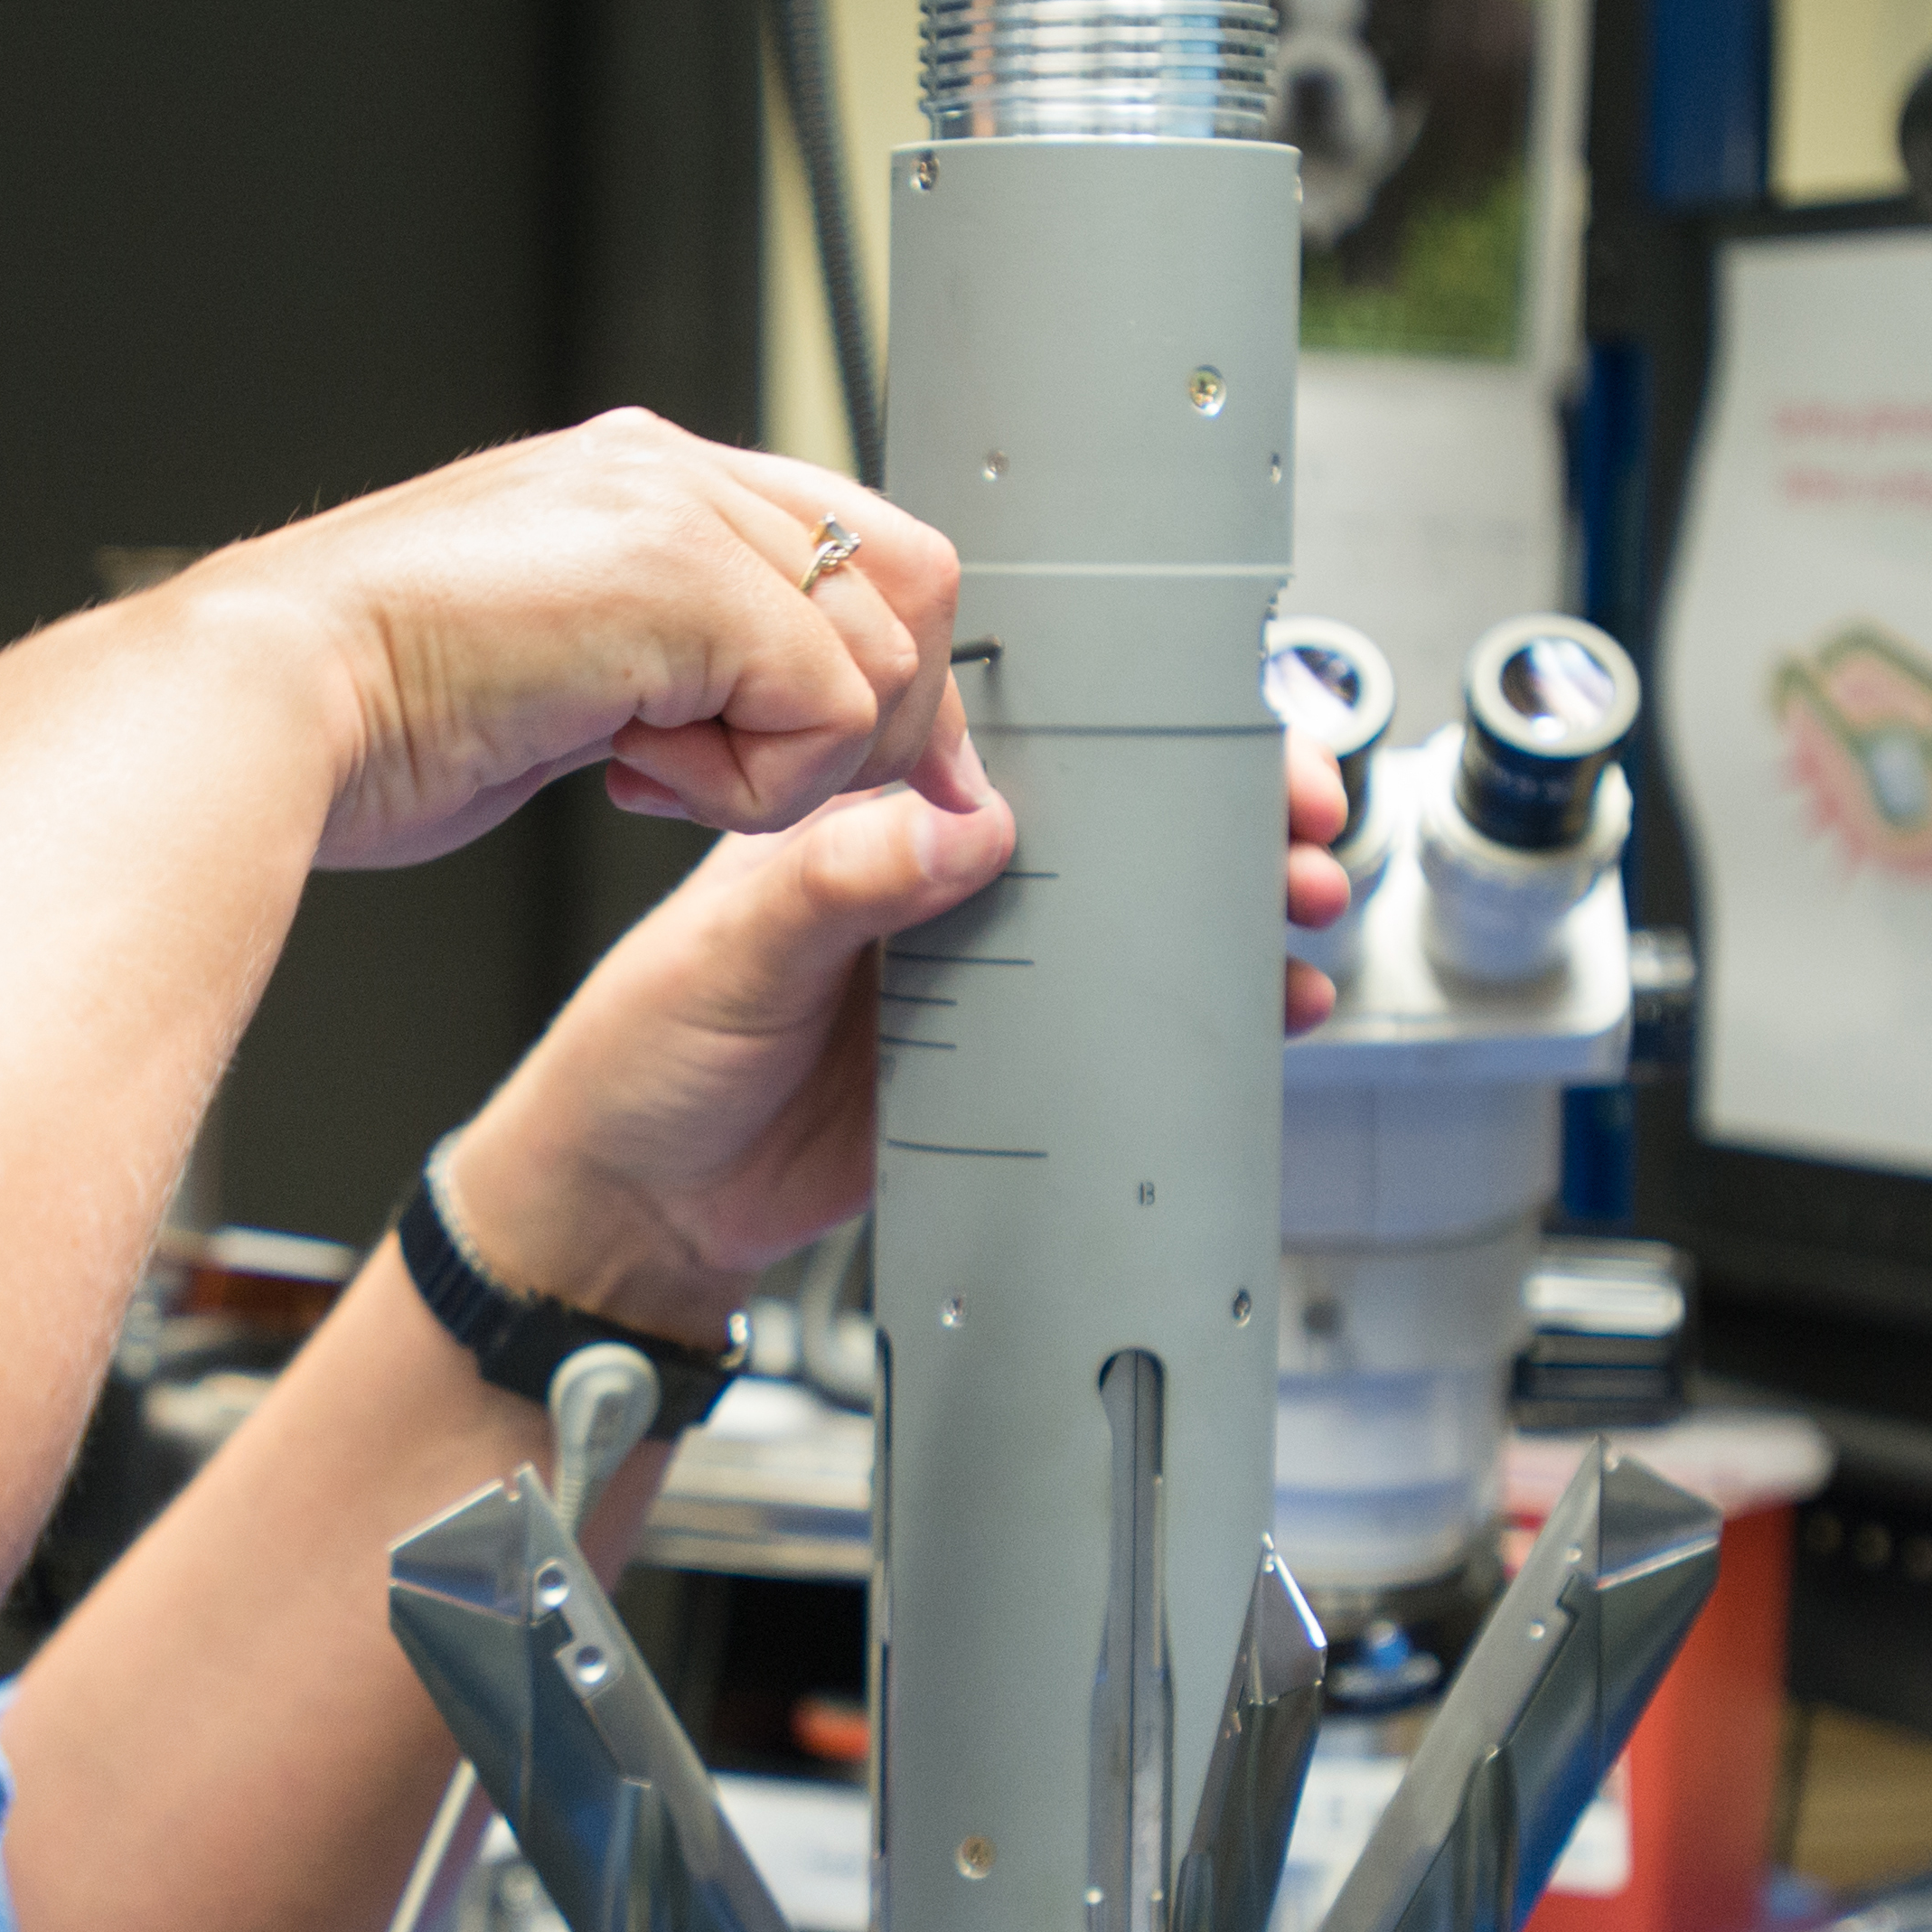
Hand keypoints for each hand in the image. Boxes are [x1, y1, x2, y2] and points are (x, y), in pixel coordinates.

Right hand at [183, 408, 966, 869]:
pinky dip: (755, 785)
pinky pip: (830, 706)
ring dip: (788, 761)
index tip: (816, 774)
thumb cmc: (353, 718)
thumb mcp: (542, 678)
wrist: (262, 705)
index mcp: (630, 482)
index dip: (864, 670)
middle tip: (742, 789)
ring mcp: (679, 510)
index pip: (842, 544)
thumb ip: (651, 670)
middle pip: (905, 579)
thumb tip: (737, 724)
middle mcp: (666, 472)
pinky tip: (630, 778)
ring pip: (881, 651)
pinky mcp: (686, 582)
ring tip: (651, 777)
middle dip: (866, 720)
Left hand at [439, 725, 1354, 1337]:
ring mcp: (974, 972)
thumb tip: (955, 827)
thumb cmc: (641, 1059)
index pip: (1016, 735)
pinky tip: (1262, 1016)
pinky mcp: (997, 1063)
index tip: (1219, 733)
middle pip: (1107, 820)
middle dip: (1220, 814)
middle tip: (1297, 827)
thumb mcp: (727, 954)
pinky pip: (1117, 1026)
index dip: (1129, 724)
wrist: (632, 1207)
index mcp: (867, 815)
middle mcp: (932, 878)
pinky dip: (1198, 1018)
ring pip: (1130, 918)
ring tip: (1299, 912)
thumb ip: (836, 884)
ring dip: (1227, 912)